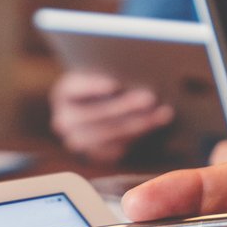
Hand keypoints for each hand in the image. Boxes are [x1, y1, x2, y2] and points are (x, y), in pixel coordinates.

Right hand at [50, 71, 171, 165]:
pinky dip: (140, 135)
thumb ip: (114, 70)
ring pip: (110, 134)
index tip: (115, 84)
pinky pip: (118, 149)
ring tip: (162, 112)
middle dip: (125, 106)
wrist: (104, 108)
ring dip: (139, 123)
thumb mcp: (105, 72)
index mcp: (64, 92)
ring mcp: (78, 141)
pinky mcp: (96, 156)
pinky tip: (157, 123)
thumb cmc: (109, 79)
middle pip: (96, 114)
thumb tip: (136, 71)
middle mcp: (65, 119)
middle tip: (150, 97)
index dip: (93, 86)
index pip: (75, 88)